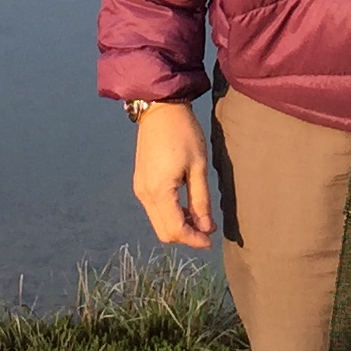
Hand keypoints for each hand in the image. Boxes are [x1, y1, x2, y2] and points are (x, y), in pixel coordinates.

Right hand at [132, 102, 213, 249]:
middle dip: (186, 236)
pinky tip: (185, 205)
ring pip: (158, 222)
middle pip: (164, 232)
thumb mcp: (198, 167)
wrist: (160, 109)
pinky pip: (154, 209)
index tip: (211, 241)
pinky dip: (170, 214)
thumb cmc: (184, 134)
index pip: (175, 230)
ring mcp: (140, 189)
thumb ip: (201, 201)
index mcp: (159, 191)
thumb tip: (206, 227)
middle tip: (207, 229)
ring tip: (199, 216)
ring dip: (178, 225)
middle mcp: (145, 194)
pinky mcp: (140, 183)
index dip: (194, 240)